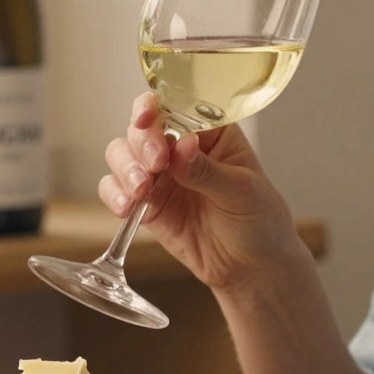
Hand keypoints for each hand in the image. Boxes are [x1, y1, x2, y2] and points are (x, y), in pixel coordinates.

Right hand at [100, 92, 302, 291]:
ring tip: (141, 191)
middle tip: (155, 164)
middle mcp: (179, 147)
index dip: (154, 106)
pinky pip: (116, 190)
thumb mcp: (242, 192)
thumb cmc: (259, 220)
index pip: (175, 105)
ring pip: (122, 154)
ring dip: (125, 168)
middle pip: (142, 128)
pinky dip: (114, 194)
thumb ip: (208, 171)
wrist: (251, 267)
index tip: (147, 118)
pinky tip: (127, 207)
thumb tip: (181, 147)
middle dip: (141, 143)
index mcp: (210, 132)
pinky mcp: (146, 204)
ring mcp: (160, 175)